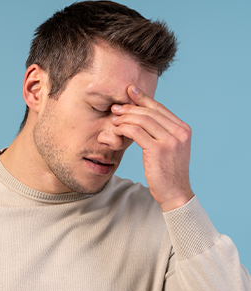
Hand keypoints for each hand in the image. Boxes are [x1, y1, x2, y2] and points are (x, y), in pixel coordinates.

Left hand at [111, 85, 193, 211]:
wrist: (175, 193)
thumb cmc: (168, 172)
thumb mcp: (171, 149)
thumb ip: (163, 133)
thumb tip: (145, 118)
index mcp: (183, 129)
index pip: (160, 108)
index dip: (143, 98)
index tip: (130, 91)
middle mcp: (179, 132)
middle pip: (150, 111)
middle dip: (130, 107)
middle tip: (116, 107)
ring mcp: (170, 141)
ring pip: (142, 120)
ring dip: (125, 117)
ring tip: (114, 119)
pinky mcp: (158, 150)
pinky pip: (136, 132)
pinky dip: (124, 128)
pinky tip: (117, 130)